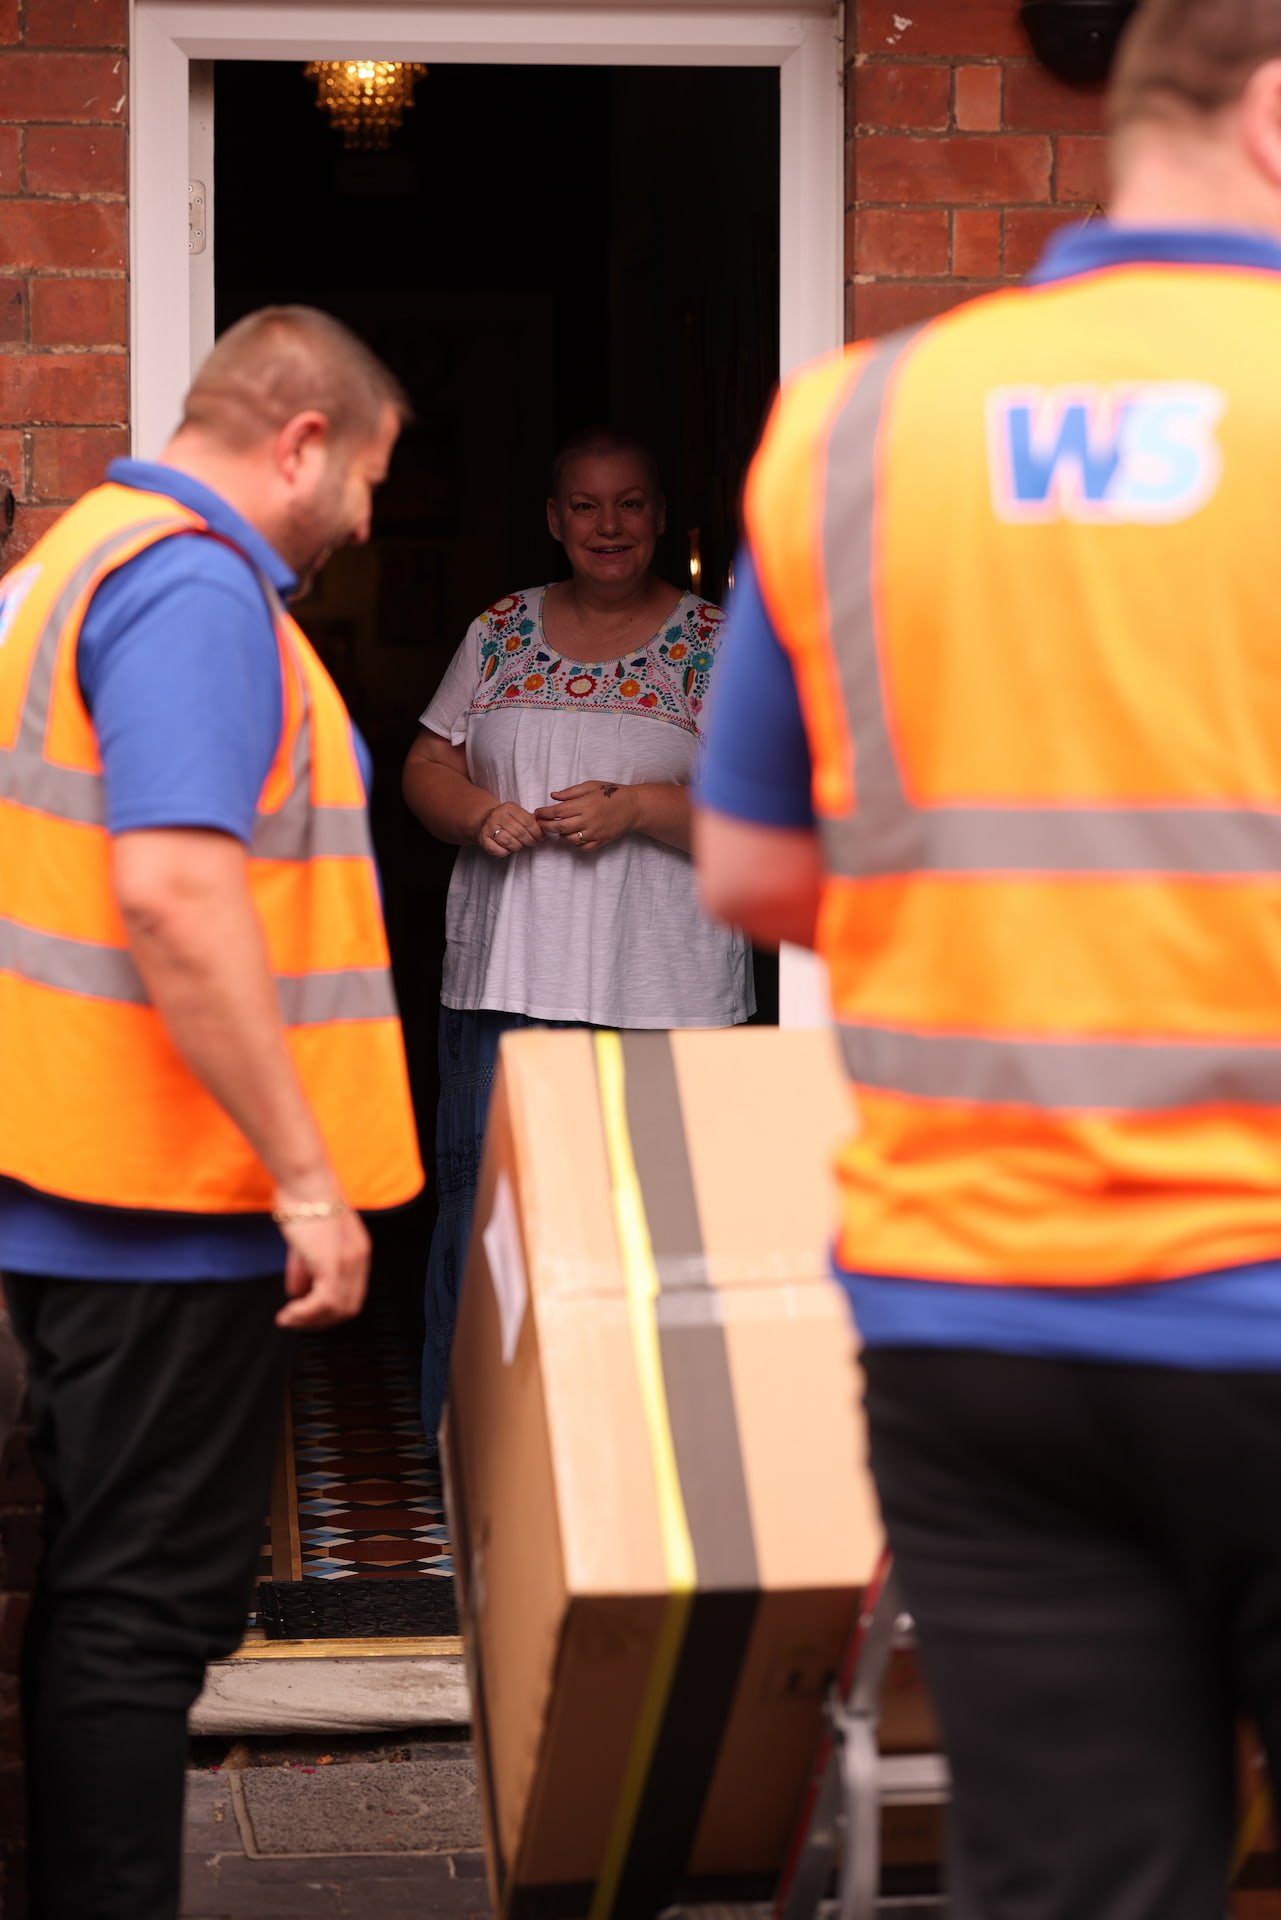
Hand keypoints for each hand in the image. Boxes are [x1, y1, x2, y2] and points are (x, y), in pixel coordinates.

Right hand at [275, 1193, 370, 1329]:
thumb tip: (297, 1293)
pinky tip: (288, 1313)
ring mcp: (348, 1262)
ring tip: (288, 1319)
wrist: (304, 1181)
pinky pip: (323, 1303)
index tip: (308, 1314)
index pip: (352, 1293)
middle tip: (297, 1321)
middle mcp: (358, 1258)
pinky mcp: (333, 1264)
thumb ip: (305, 1269)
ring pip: (336, 1309)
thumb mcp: (305, 1241)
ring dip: (310, 1320)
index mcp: (357, 1250)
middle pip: (348, 1307)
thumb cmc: (302, 1200)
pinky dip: (305, 1314)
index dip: (330, 1310)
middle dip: (321, 1321)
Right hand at [477, 801, 544, 858]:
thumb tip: (547, 824)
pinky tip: (509, 848)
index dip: (537, 831)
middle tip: (534, 842)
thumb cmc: (506, 819)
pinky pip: (499, 850)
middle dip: (530, 840)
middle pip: (519, 832)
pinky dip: (507, 852)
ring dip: (518, 846)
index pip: (527, 821)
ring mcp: (488, 828)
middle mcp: (497, 816)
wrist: (483, 821)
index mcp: (508, 808)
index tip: (541, 837)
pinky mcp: (483, 840)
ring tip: (521, 844)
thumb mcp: (518, 814)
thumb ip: (531, 819)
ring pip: (509, 842)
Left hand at [535, 782, 637, 853]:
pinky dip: (574, 843)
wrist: (634, 807)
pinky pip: (582, 847)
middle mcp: (588, 820)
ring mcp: (595, 833)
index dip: (544, 813)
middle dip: (546, 826)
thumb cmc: (612, 793)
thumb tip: (553, 796)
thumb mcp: (591, 786)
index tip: (537, 812)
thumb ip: (571, 792)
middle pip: (559, 827)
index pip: (557, 811)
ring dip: (560, 835)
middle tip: (540, 823)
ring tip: (558, 828)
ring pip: (569, 839)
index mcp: (585, 804)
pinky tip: (572, 836)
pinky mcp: (601, 841)